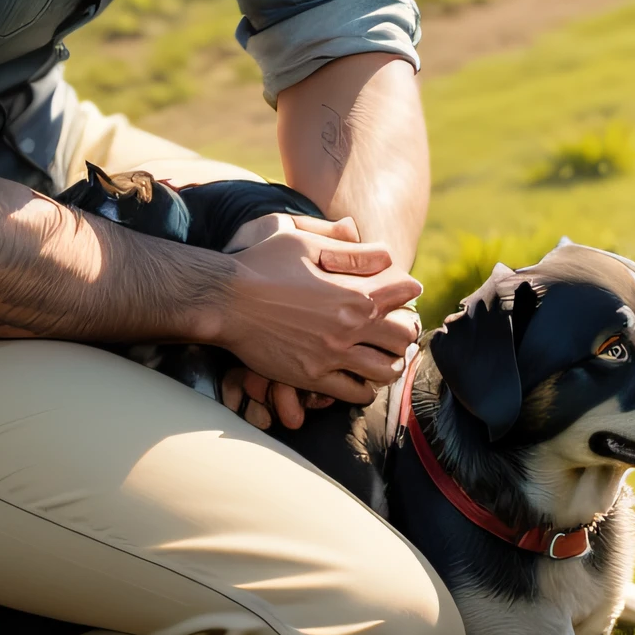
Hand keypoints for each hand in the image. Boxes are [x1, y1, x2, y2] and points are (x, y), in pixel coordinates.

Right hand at [203, 214, 421, 411]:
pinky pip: (355, 393)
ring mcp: (332, 355)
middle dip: (404, 329)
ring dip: (389, 362)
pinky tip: (359, 378)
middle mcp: (350, 326)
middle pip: (404, 335)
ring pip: (386, 370)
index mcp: (354, 291)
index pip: (407, 291)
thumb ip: (347, 246)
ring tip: (381, 356)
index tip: (402, 290)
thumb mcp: (306, 241)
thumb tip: (380, 248)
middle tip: (395, 327)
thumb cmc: (263, 263)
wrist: (226, 301)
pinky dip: (365, 388)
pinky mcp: (313, 376)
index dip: (407, 288)